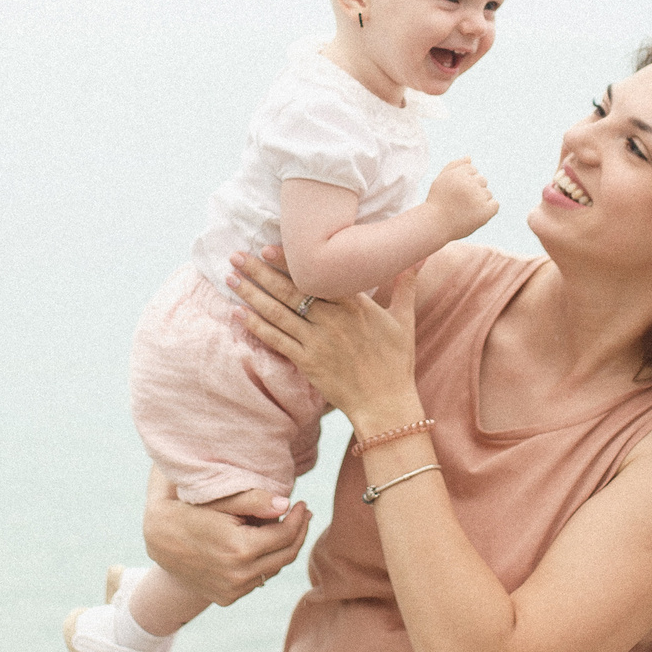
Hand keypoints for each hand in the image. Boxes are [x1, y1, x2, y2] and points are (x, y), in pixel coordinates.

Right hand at [142, 469, 311, 606]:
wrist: (156, 541)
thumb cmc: (187, 510)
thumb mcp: (217, 501)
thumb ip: (253, 501)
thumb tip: (286, 503)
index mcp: (239, 549)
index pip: (286, 535)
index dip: (299, 518)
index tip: (303, 503)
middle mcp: (239, 575)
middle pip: (286, 555)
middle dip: (299, 532)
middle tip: (304, 514)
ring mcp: (233, 590)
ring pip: (274, 569)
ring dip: (284, 548)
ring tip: (288, 526)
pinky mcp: (227, 598)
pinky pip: (258, 579)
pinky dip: (266, 562)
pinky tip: (266, 544)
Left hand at [229, 245, 424, 432]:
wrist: (387, 404)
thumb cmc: (396, 361)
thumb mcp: (404, 319)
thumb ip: (405, 284)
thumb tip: (420, 255)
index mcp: (355, 305)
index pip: (318, 276)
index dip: (291, 261)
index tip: (268, 246)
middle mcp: (333, 320)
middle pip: (291, 291)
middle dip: (261, 272)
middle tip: (236, 256)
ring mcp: (318, 342)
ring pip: (279, 313)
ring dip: (252, 294)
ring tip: (231, 278)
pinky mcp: (308, 363)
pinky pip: (277, 342)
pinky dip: (256, 327)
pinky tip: (238, 313)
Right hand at [426, 157, 496, 239]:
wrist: (435, 225)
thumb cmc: (437, 201)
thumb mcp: (441, 180)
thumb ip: (454, 166)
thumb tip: (469, 158)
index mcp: (459, 173)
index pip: (473, 169)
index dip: (465, 181)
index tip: (455, 191)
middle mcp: (469, 183)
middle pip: (482, 180)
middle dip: (474, 189)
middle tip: (459, 202)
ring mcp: (478, 197)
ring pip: (488, 193)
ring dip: (480, 201)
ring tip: (464, 210)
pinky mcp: (485, 211)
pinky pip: (495, 205)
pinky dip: (488, 209)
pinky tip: (476, 214)